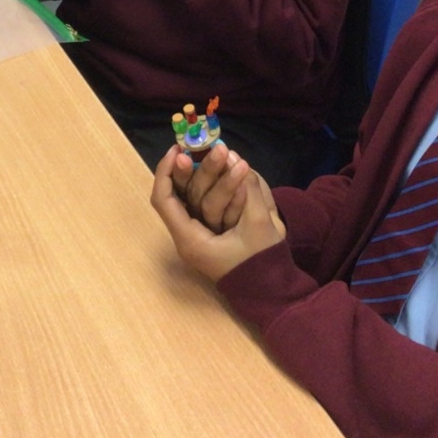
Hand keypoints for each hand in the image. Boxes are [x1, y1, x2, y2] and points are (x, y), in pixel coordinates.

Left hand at [151, 145, 286, 281]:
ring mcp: (196, 236)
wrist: (273, 291)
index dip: (166, 172)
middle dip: (191, 168)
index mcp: (191, 240)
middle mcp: (187, 238)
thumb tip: (234, 156)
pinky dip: (209, 186)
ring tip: (216, 153)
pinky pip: (201, 204)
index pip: (164, 200)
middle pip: (178, 195)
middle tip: (202, 147)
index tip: (178, 150)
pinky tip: (221, 171)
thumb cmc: (263, 262)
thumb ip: (248, 190)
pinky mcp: (207, 233)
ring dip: (202, 174)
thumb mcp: (260, 224)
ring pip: (190, 198)